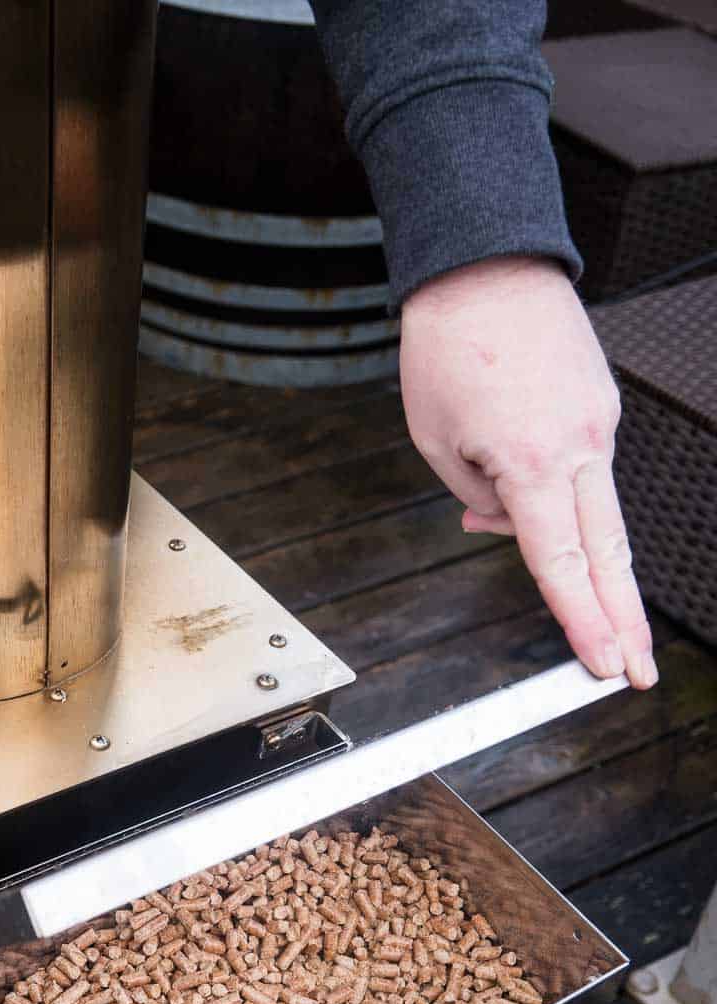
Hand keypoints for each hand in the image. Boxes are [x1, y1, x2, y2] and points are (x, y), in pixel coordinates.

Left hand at [399, 255, 656, 688]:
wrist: (486, 262)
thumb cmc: (449, 346)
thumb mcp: (436, 440)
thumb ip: (475, 496)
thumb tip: (501, 525)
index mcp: (533, 463)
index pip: (561, 564)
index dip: (584, 622)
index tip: (605, 665)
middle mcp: (580, 447)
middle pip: (610, 554)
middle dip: (625, 620)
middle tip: (638, 670)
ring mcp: (599, 424)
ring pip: (606, 517)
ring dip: (605, 573)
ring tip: (609, 626)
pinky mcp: (600, 406)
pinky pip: (589, 474)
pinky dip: (571, 506)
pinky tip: (537, 513)